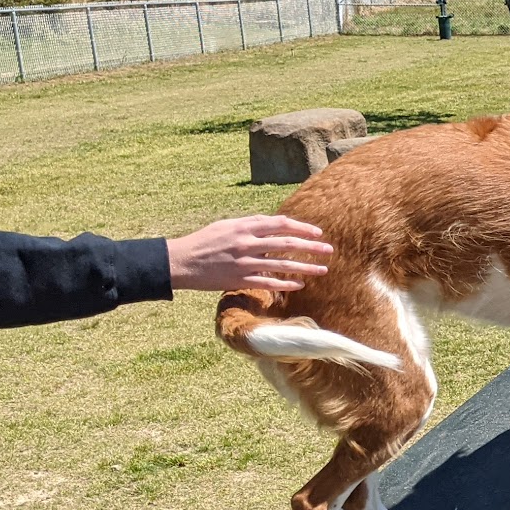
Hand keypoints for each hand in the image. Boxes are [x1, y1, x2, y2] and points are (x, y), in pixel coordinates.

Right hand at [166, 216, 333, 292]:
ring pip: (281, 264)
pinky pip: (267, 283)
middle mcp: (247, 243)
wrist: (181, 261)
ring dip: (305, 267)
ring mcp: (244, 262)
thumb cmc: (205, 241)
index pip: (280, 224)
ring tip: (322, 270)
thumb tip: (273, 225)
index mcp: (244, 227)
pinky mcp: (239, 280)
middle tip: (329, 250)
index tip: (317, 233)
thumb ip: (251, 225)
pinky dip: (285, 284)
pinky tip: (299, 285)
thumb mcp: (227, 225)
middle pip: (286, 243)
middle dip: (311, 247)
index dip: (301, 227)